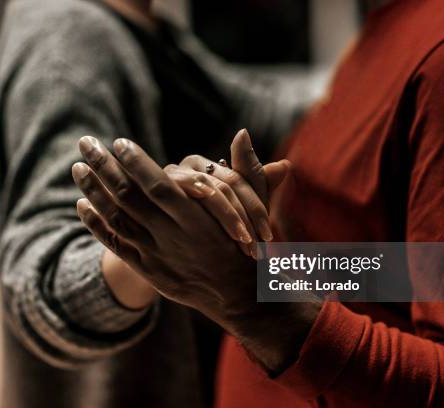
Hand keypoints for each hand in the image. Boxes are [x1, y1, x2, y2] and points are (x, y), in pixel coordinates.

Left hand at [72, 135, 320, 372]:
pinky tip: (81, 204)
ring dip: (93, 192)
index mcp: (198, 219)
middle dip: (103, 168)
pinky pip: (116, 245)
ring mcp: (158, 255)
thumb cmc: (248, 245)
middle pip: (129, 198)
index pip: (158, 186)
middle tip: (86, 143)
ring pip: (117, 220)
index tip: (118, 141)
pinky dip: (96, 225)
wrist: (240, 296)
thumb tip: (241, 132)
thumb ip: (248, 170)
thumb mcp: (255, 207)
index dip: (136, 164)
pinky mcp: (149, 270)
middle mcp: (173, 237)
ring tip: (77, 169)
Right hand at [167, 129, 290, 256]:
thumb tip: (285, 165)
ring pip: (209, 189)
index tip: (268, 238)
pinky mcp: (158, 189)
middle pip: (226, 185)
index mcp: (210, 166)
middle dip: (245, 217)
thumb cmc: (212, 232)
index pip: (239, 180)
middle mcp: (189, 166)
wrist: (175, 257)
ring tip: (243, 243)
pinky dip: (202, 207)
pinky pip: (184, 194)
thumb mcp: (239, 213)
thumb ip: (259, 187)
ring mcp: (171, 176)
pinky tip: (211, 226)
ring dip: (229, 218)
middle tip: (256, 248)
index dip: (257, 209)